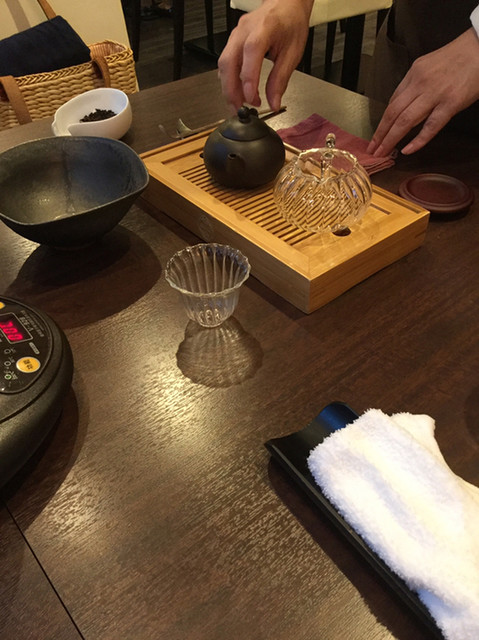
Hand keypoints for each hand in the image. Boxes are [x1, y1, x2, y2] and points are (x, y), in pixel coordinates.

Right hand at [218, 0, 312, 112]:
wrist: (285, 3)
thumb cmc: (290, 22)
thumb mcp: (293, 52)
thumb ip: (281, 79)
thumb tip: (274, 103)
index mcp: (264, 29)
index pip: (251, 53)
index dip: (249, 79)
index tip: (252, 100)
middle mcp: (245, 31)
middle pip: (229, 62)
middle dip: (231, 91)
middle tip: (239, 110)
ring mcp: (235, 35)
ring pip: (223, 64)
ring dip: (228, 88)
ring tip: (239, 105)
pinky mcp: (232, 41)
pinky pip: (225, 63)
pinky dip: (228, 80)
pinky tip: (236, 92)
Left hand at [367, 28, 478, 156]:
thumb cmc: (460, 56)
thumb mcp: (430, 65)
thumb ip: (417, 84)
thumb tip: (405, 104)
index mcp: (414, 73)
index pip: (392, 101)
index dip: (382, 121)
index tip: (376, 135)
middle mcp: (420, 83)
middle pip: (393, 113)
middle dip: (380, 134)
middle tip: (372, 149)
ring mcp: (435, 94)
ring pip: (405, 120)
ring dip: (391, 139)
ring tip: (382, 152)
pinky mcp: (450, 104)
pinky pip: (430, 126)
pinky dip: (417, 140)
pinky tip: (406, 150)